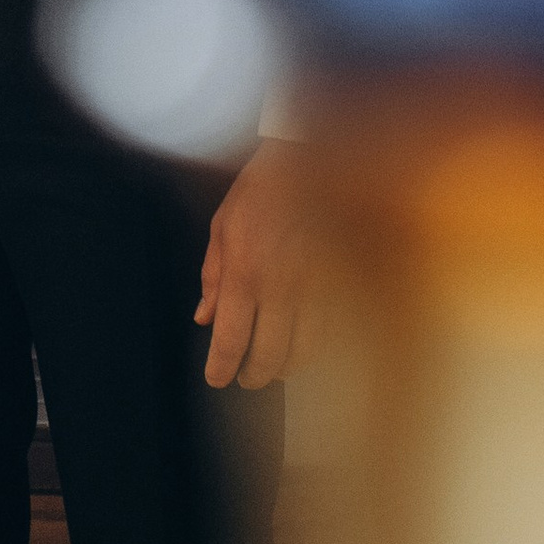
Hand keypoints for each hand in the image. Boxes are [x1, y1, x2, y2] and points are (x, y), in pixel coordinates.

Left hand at [195, 143, 317, 389]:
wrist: (312, 163)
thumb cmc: (262, 191)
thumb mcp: (222, 226)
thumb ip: (213, 278)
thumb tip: (204, 319)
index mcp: (246, 273)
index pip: (232, 340)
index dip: (222, 368)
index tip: (217, 380)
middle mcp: (281, 289)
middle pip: (270, 356)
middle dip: (254, 375)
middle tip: (245, 378)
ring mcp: (315, 289)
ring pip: (304, 350)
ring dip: (285, 366)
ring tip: (273, 366)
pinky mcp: (340, 285)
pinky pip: (327, 331)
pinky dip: (312, 347)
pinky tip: (301, 346)